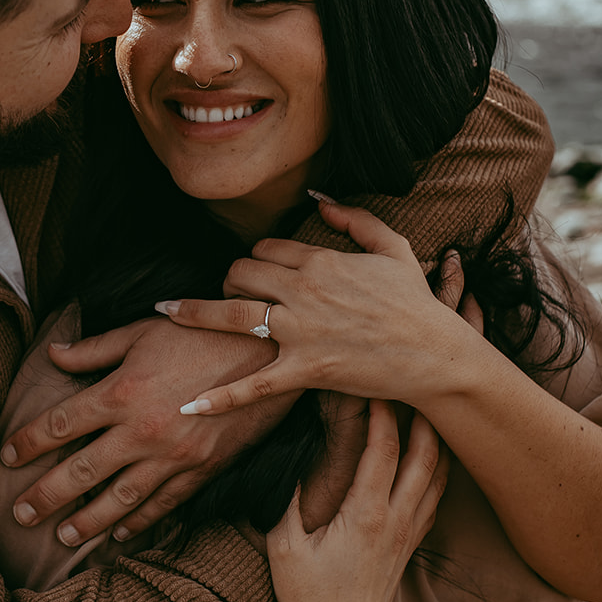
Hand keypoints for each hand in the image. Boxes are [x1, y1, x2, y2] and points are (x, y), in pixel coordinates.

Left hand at [0, 317, 293, 545]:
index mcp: (121, 391)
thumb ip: (95, 349)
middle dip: (45, 496)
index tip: (7, 455)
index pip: (60, 424)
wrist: (269, 354)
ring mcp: (172, 456)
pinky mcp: (201, 470)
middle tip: (19, 515)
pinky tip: (120, 534)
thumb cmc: (202, 334)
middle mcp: (140, 430)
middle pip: (80, 471)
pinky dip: (140, 521)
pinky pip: (163, 503)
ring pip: (119, 498)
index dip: (29, 441)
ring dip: (88, 521)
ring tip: (63, 537)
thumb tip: (53, 354)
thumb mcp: (144, 331)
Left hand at [164, 200, 477, 415]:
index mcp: (320, 260)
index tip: (255, 270)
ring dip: (195, 312)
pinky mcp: (303, 371)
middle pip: (241, 273)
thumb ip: (352, 218)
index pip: (265, 248)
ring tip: (167, 313)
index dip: (255, 257)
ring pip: (232, 314)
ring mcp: (300, 331)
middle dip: (228, 280)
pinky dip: (219, 398)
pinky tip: (189, 406)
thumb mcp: (392, 246)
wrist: (434, 354)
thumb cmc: (416, 303)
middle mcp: (303, 291)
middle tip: (226, 292)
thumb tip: (317, 196)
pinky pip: (252, 385)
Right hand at [269, 400, 447, 601]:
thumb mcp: (284, 546)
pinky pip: (434, 500)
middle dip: (422, 416)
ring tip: (431, 409)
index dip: (382, 413)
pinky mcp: (408, 549)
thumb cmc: (306, 597)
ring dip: (436, 441)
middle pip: (425, 456)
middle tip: (414, 384)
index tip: (375, 384)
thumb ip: (287, 500)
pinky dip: (439, 471)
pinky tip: (434, 456)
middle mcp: (395, 522)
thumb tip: (289, 459)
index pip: (384, 450)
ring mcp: (407, 536)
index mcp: (366, 515)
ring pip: (437, 477)